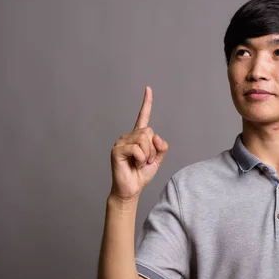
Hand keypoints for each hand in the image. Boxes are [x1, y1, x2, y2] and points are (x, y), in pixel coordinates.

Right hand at [110, 86, 168, 201]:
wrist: (131, 190)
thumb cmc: (141, 175)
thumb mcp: (157, 160)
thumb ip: (161, 148)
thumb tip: (157, 138)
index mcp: (137, 137)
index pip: (143, 117)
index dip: (146, 103)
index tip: (148, 89)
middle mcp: (128, 136)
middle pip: (149, 132)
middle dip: (152, 149)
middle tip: (145, 161)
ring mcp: (121, 142)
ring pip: (144, 140)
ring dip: (147, 155)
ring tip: (139, 163)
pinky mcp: (117, 150)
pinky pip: (137, 149)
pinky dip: (141, 159)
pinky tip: (134, 165)